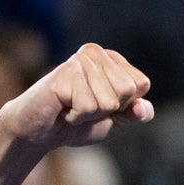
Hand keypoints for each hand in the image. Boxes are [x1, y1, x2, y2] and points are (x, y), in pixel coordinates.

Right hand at [0, 43, 152, 153]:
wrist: (40, 131)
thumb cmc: (78, 123)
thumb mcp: (114, 121)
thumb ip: (134, 114)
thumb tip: (143, 108)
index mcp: (113, 60)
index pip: (141, 84)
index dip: (125, 105)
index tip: (103, 105)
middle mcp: (97, 53)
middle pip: (127, 90)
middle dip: (108, 109)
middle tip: (85, 107)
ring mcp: (80, 60)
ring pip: (109, 101)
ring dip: (91, 114)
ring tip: (72, 107)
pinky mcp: (65, 72)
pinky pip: (88, 106)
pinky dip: (77, 116)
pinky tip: (63, 107)